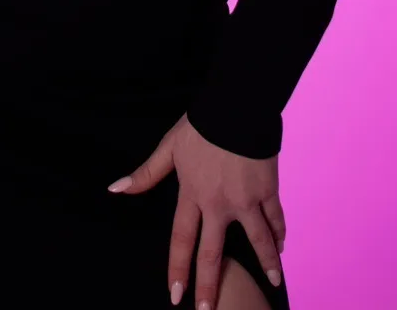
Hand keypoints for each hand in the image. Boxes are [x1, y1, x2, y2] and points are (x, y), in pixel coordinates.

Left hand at [106, 113, 285, 307]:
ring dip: (264, 263)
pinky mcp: (268, 188)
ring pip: (257, 240)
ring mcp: (246, 198)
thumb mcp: (169, 147)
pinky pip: (275, 217)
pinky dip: (279, 234)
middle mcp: (219, 203)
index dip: (178, 269)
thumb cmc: (200, 125)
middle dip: (210, 284)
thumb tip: (115, 189)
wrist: (236, 106)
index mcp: (192, 194)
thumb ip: (146, 174)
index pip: (182, 240)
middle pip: (214, 251)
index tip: (177, 297)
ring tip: (272, 282)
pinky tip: (281, 246)